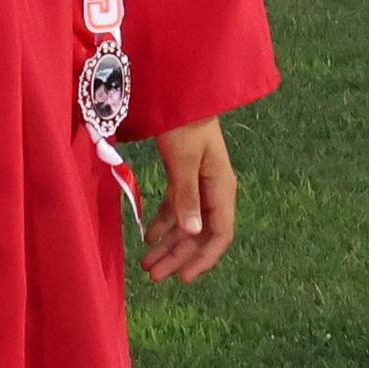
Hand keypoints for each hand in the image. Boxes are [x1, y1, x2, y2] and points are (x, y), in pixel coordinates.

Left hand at [142, 116, 237, 283]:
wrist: (180, 90)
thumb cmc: (184, 122)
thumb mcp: (184, 159)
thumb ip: (187, 196)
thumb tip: (193, 233)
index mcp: (221, 188)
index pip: (219, 235)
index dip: (203, 259)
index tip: (183, 277)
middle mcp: (213, 189)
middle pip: (199, 233)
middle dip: (177, 256)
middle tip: (153, 275)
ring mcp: (199, 181)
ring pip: (186, 222)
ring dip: (168, 243)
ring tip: (147, 263)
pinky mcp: (184, 173)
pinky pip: (176, 205)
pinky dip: (163, 221)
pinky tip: (149, 235)